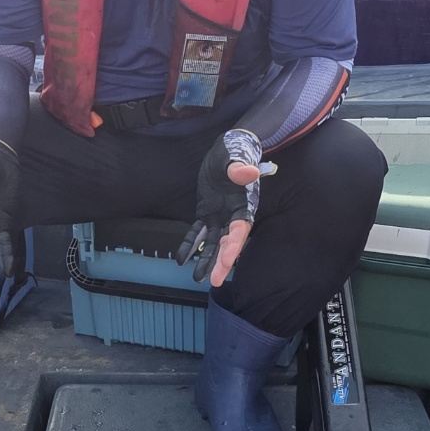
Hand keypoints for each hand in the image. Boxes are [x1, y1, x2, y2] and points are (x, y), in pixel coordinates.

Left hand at [176, 129, 268, 287]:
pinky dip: (190, 244)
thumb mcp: (235, 159)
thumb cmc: (235, 152)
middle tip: (215, 281)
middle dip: (221, 262)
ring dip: (206, 260)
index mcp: (244, 206)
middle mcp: (233, 216)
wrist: (228, 149)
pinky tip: (181, 259)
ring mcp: (219, 216)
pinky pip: (198, 231)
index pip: (240, 230)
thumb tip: (248, 173)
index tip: (227, 261)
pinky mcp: (207, 212)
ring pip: (213, 243)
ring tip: (197, 278)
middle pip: (228, 243)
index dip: (234, 246)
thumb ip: (239, 169)